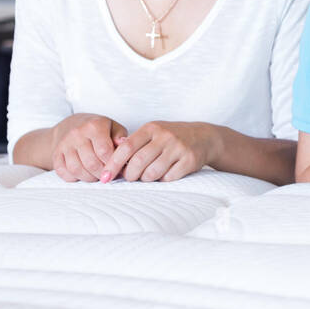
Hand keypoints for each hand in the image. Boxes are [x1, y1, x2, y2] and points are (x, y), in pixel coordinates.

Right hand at [50, 113, 126, 182]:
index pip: (104, 151)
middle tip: (108, 175)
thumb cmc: (97, 129)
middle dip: (102, 174)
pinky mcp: (56, 154)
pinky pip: (63, 172)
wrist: (71, 125)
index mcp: (94, 126)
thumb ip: (120, 137)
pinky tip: (83, 174)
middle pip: (91, 163)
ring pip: (76, 170)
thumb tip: (124, 146)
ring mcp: (64, 144)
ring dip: (89, 178)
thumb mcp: (113, 127)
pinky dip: (74, 178)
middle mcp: (77, 134)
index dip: (113, 164)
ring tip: (96, 176)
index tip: (118, 169)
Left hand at [101, 121, 215, 182]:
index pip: (126, 148)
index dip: (113, 164)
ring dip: (146, 179)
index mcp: (151, 128)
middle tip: (130, 177)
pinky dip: (163, 180)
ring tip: (148, 175)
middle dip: (130, 175)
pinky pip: (168, 178)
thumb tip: (111, 164)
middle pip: (138, 162)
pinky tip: (166, 173)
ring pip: (152, 173)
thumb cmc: (171, 138)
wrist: (203, 137)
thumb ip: (134, 144)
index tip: (105, 177)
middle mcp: (165, 136)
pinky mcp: (189, 160)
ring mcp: (178, 148)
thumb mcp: (153, 133)